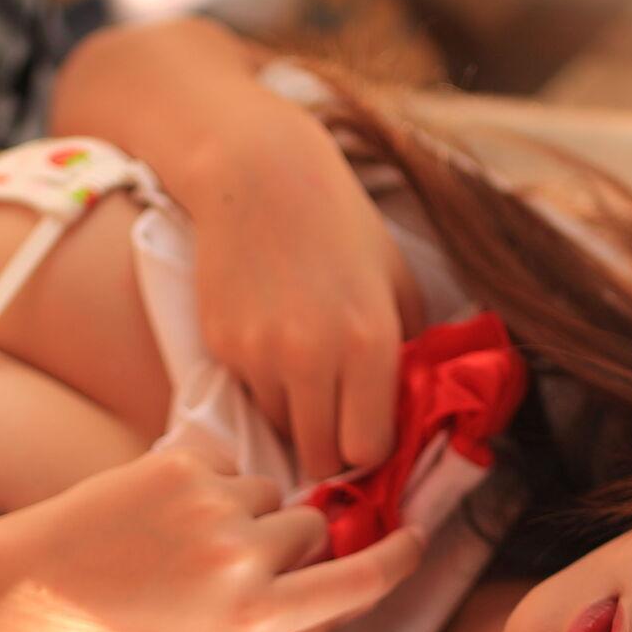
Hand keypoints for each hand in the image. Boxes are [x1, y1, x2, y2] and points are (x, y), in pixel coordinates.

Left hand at [0, 448, 428, 631]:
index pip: (359, 584)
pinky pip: (229, 466)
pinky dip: (206, 484)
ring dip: (246, 512)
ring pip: (272, 493)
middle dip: (291, 543)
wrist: (31, 587)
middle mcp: (239, 562)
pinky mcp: (180, 464)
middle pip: (316, 531)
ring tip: (181, 543)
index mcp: (252, 622)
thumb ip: (283, 630)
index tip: (418, 540)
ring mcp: (210, 506)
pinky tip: (158, 515)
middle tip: (228, 568)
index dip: (398, 560)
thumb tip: (347, 586)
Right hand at [188, 131, 427, 483]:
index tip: (370, 433)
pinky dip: (265, 385)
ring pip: (282, 429)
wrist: (258, 175)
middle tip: (338, 424)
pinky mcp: (222, 347)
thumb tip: (408, 410)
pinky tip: (272, 339)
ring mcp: (260, 355)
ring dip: (298, 416)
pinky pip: (250, 394)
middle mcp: (313, 357)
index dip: (370, 449)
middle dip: (333, 451)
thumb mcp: (397, 280)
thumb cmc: (340, 224)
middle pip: (320, 456)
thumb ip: (409, 349)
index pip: (368, 449)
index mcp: (369, 342)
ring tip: (305, 370)